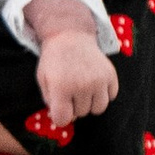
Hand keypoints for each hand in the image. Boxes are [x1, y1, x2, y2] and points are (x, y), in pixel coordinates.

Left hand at [30, 0, 118, 123]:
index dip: (60, 116)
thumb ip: (50, 101)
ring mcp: (99, 81)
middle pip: (81, 114)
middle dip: (74, 106)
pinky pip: (111, 96)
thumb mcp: (43, 80)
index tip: (59, 107)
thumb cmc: (54, 60)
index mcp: (61, 88)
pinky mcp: (111, 75)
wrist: (70, 35)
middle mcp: (82, 86)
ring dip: (90, 103)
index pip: (63, 119)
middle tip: (70, 90)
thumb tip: (62, 119)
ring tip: (83, 90)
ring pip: (98, 109)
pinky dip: (104, 93)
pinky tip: (94, 83)